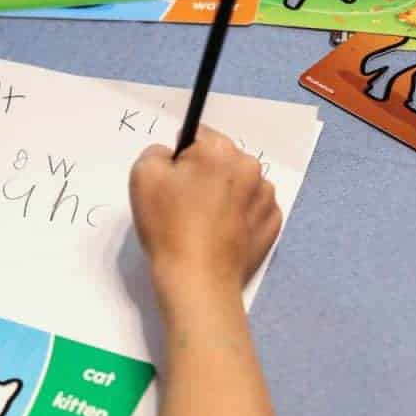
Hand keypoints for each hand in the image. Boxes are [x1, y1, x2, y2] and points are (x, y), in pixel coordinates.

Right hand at [129, 127, 281, 300]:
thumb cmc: (168, 225)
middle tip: (182, 206)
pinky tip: (218, 235)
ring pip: (236, 185)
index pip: (195, 136)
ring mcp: (266, 197)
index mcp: (220, 150)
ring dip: (221, 195)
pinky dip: (236, 217)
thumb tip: (171, 156)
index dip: (178, 159)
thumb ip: (155, 152)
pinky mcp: (272, 224)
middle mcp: (250, 167)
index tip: (171, 183)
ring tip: (201, 224)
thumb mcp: (142, 175)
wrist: (197, 279)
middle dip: (202, 175)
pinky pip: (250, 210)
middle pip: (219, 160)